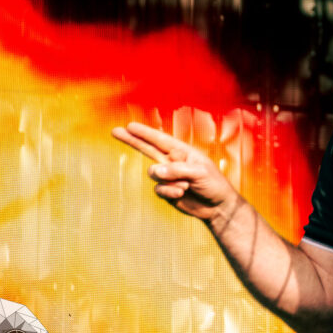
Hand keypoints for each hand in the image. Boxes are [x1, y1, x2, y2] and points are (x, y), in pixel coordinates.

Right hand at [112, 122, 239, 222]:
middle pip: (147, 149)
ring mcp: (169, 176)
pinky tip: (182, 193)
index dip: (145, 133)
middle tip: (115, 131)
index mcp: (183, 151)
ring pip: (154, 173)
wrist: (217, 207)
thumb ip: (177, 170)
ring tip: (186, 185)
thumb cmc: (213, 184)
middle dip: (132, 140)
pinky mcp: (166, 190)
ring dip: (169, 180)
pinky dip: (170, 191)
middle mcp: (173, 162)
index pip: (161, 140)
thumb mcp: (199, 173)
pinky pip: (159, 189)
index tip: (129, 125)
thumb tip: (155, 171)